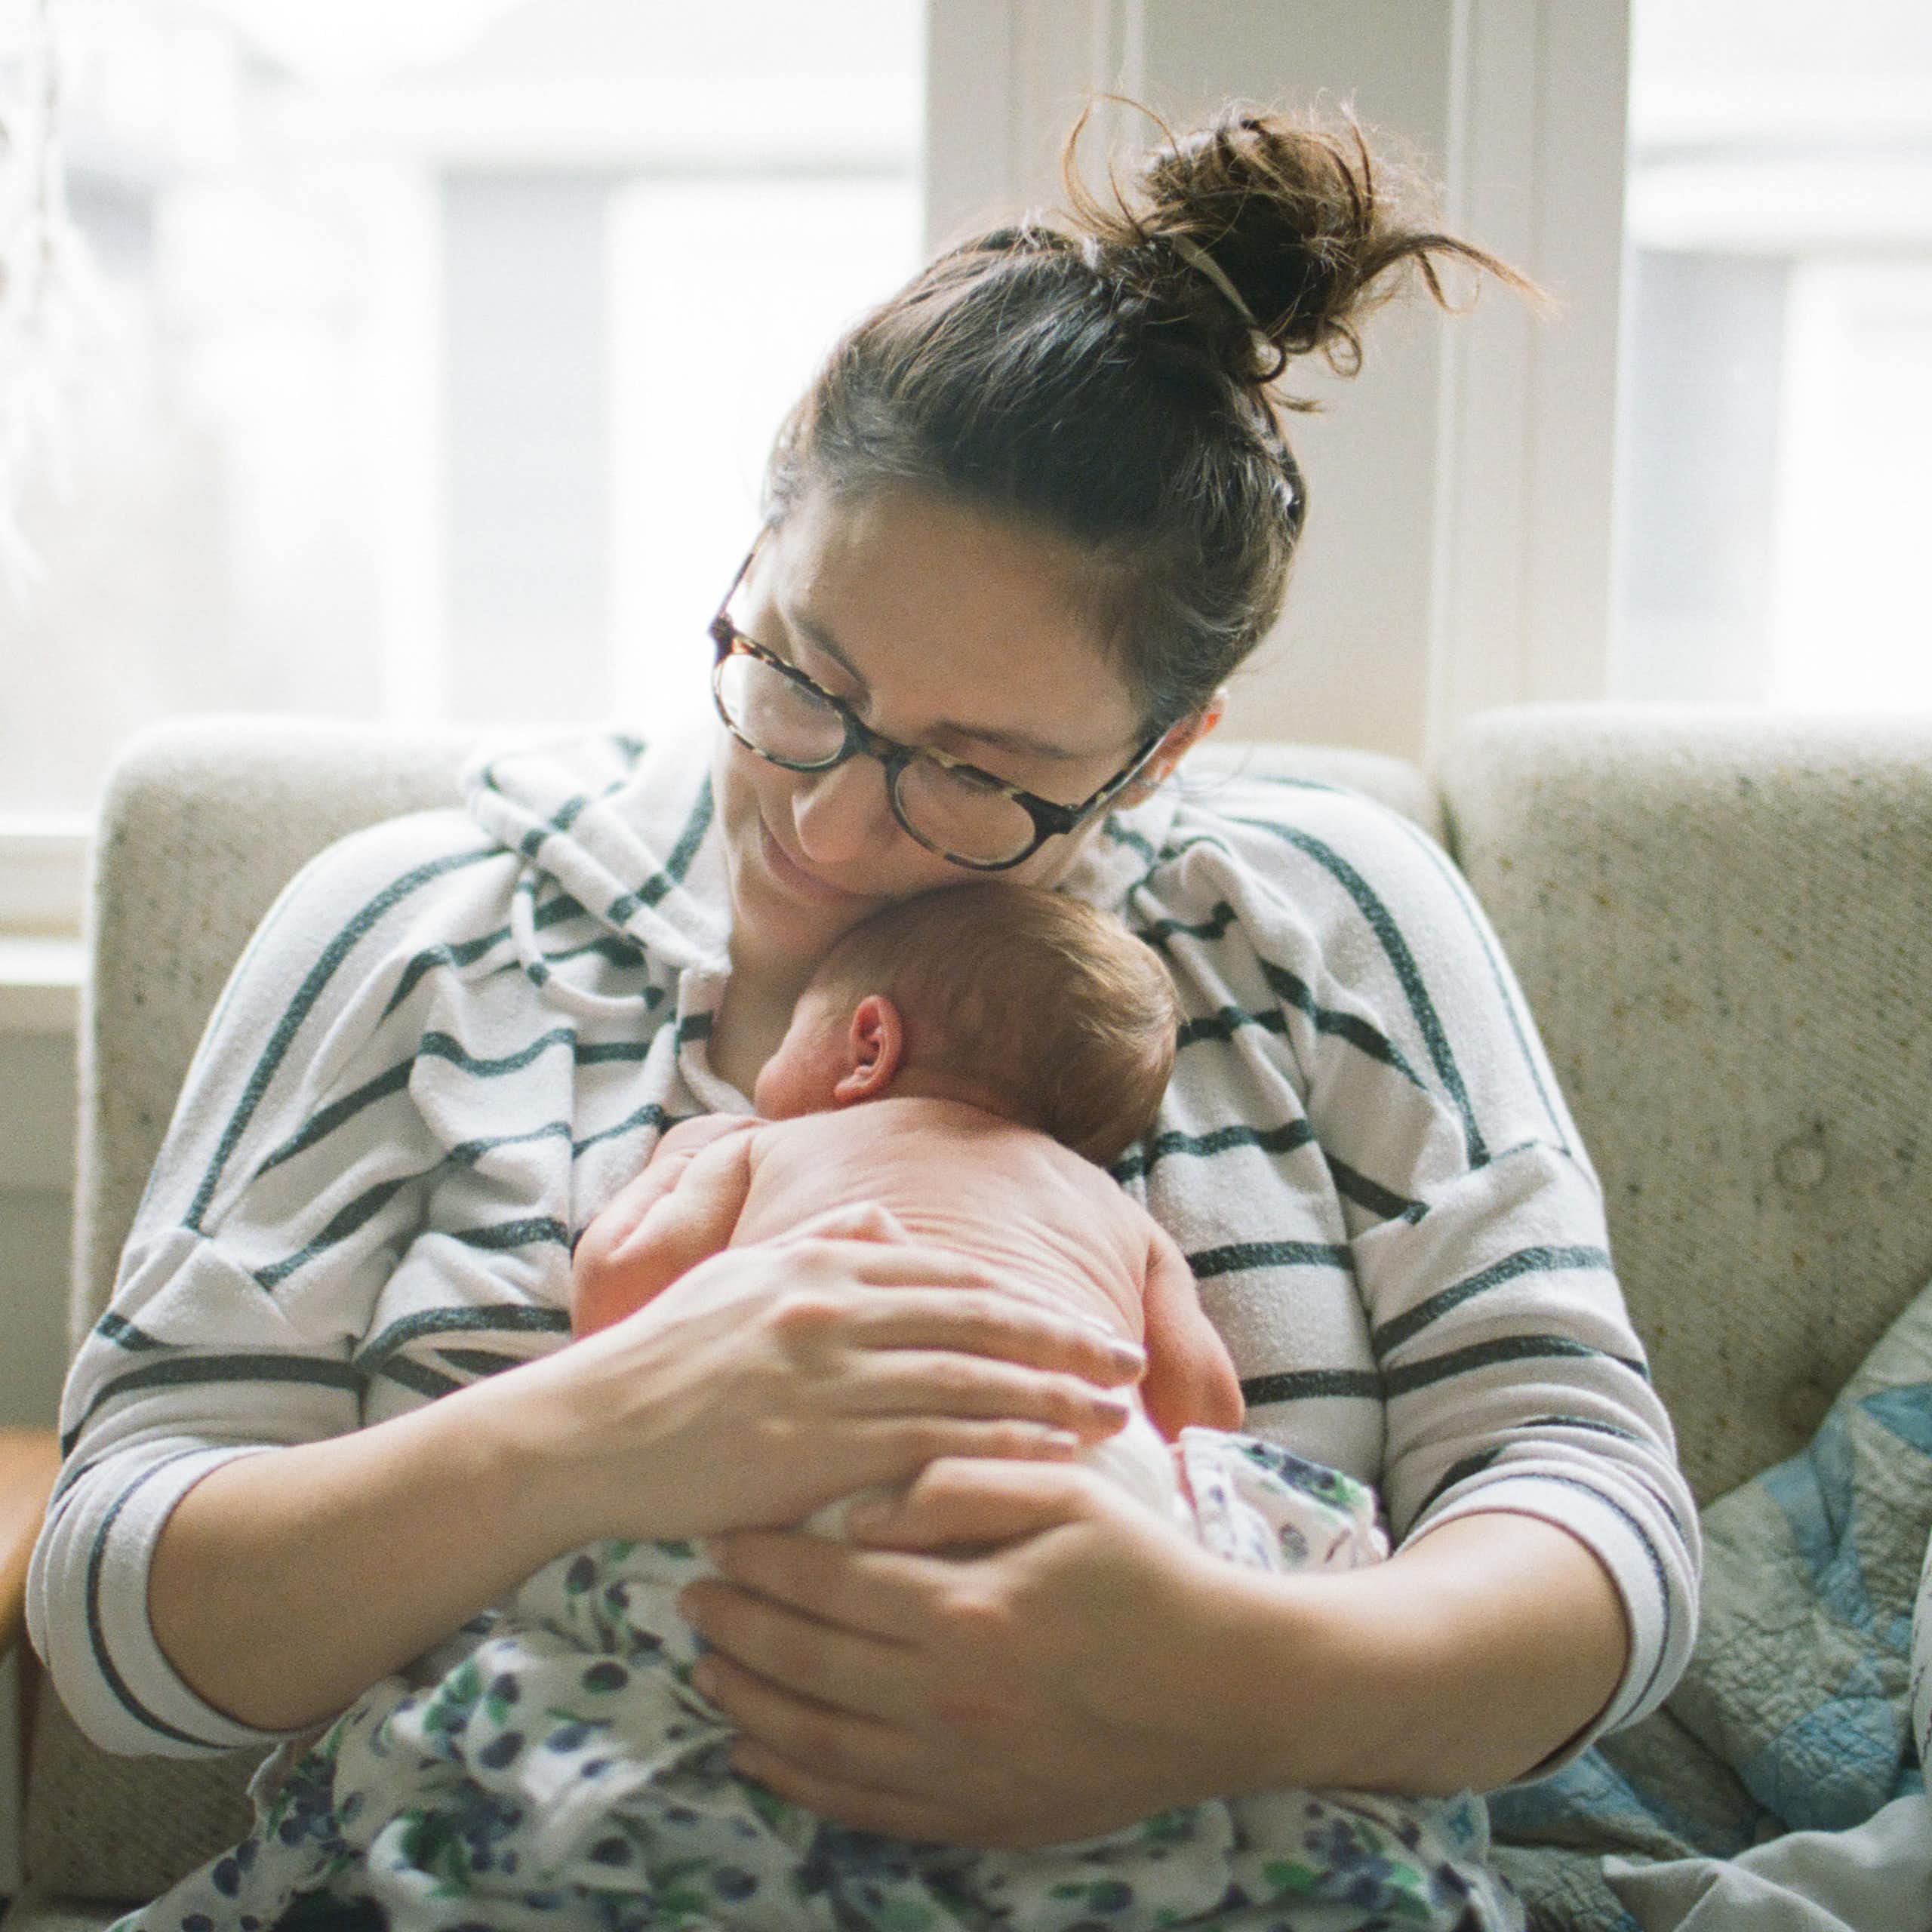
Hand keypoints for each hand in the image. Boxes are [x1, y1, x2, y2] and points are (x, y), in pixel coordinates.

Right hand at [494, 1203, 1147, 1548]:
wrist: (587, 1433)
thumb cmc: (663, 1359)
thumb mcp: (739, 1275)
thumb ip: (819, 1243)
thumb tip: (881, 1225)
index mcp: (819, 1265)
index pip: (950, 1276)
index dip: (1024, 1300)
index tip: (1079, 1323)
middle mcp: (835, 1309)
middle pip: (979, 1321)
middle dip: (1063, 1343)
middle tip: (1126, 1365)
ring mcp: (829, 1377)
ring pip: (970, 1382)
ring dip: (1052, 1399)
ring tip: (1112, 1419)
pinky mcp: (820, 1447)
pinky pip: (933, 1445)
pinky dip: (999, 1451)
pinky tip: (1047, 1465)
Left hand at [678, 1455, 1269, 1845]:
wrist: (1228, 1689)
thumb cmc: (1147, 1576)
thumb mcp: (1069, 1496)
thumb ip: (964, 1483)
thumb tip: (864, 1507)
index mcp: (966, 1607)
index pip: (831, 1580)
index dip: (765, 1558)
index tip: (721, 1535)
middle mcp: (947, 1696)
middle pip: (807, 1661)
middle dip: (739, 1626)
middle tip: (689, 1597)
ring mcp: (958, 1768)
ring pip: (818, 1741)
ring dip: (750, 1704)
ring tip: (707, 1668)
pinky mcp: (976, 1815)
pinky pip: (861, 1807)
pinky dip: (798, 1783)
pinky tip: (759, 1757)